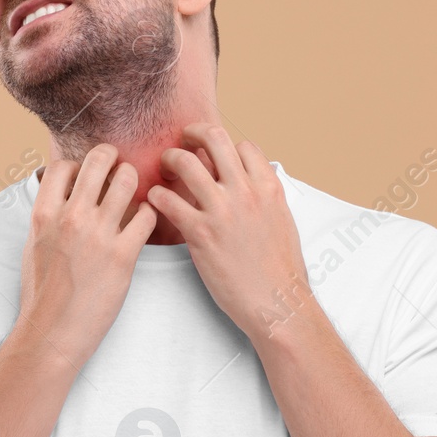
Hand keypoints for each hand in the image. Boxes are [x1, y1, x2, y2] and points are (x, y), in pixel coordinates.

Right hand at [18, 145, 157, 368]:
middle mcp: (71, 218)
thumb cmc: (41, 294)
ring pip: (128, 181)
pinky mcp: (123, 255)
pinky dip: (149, 213)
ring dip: (134, 181)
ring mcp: (99, 235)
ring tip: (134, 192)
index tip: (85, 176)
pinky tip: (144, 221)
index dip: (77, 165)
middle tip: (118, 168)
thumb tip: (61, 198)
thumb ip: (49, 218)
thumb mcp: (33, 246)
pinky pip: (147, 216)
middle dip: (112, 158)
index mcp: (44, 214)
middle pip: (99, 161)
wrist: (53, 331)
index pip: (63, 166)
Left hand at [145, 124, 312, 342]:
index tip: (212, 152)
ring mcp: (222, 210)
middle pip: (214, 139)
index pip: (243, 146)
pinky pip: (168, 201)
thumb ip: (265, 198)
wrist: (277, 302)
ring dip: (170, 159)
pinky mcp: (200, 233)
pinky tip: (155, 201)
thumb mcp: (282, 221)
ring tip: (163, 168)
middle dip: (192, 134)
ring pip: (186, 163)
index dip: (224, 145)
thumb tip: (253, 185)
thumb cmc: (280, 269)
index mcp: (269, 188)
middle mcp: (245, 192)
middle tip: (181, 142)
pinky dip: (156, 196)